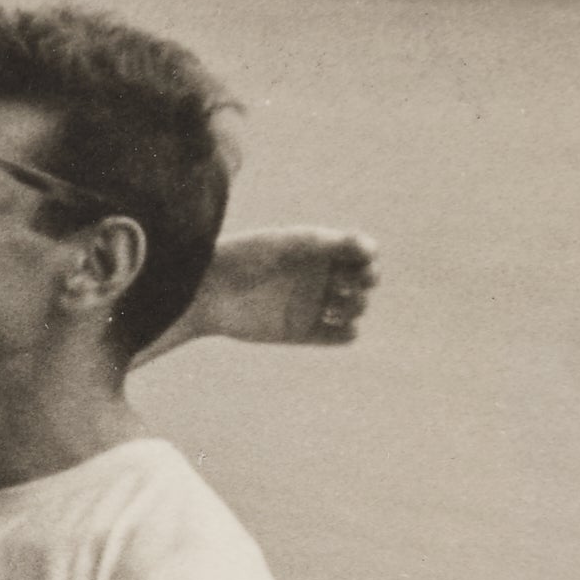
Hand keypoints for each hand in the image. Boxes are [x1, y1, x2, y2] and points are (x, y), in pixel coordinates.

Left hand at [186, 226, 377, 348]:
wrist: (206, 290)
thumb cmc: (245, 258)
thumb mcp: (289, 245)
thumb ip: (331, 244)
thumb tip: (373, 249)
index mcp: (317, 249)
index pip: (362, 252)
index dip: (368, 256)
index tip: (360, 258)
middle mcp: (318, 276)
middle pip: (366, 281)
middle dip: (365, 281)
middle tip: (339, 283)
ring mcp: (313, 305)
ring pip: (357, 308)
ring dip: (356, 306)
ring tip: (334, 304)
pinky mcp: (304, 332)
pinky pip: (343, 336)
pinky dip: (348, 333)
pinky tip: (334, 323)